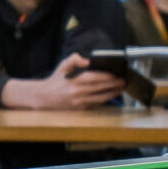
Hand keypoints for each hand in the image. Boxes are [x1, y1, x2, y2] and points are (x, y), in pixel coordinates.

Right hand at [2, 55, 125, 109]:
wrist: (44, 97)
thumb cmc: (55, 80)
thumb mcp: (62, 66)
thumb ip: (74, 60)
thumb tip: (87, 61)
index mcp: (74, 81)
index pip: (93, 78)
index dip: (106, 76)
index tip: (116, 74)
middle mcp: (77, 93)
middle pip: (99, 88)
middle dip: (113, 84)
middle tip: (123, 80)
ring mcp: (79, 102)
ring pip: (99, 98)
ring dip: (112, 93)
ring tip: (121, 89)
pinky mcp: (79, 108)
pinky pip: (95, 103)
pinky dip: (104, 99)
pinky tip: (111, 95)